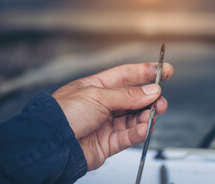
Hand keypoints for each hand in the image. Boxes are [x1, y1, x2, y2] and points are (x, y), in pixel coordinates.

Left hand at [52, 63, 173, 170]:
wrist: (50, 144)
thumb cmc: (62, 114)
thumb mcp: (97, 96)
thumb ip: (127, 95)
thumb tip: (151, 91)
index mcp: (96, 87)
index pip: (126, 76)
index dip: (146, 72)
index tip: (164, 70)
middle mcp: (102, 105)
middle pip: (133, 98)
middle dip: (150, 98)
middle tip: (161, 99)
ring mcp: (105, 124)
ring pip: (133, 118)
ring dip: (146, 116)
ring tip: (153, 114)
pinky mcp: (107, 143)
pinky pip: (128, 136)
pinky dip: (138, 132)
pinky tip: (144, 128)